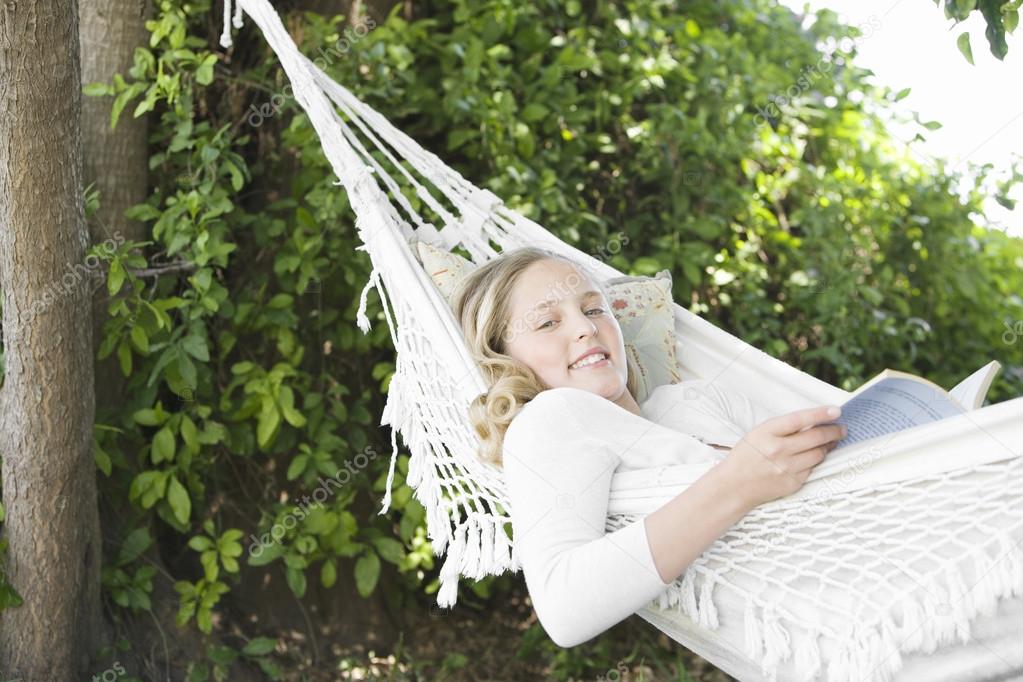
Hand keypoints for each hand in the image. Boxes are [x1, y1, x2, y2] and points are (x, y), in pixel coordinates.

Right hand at [718, 405, 846, 509]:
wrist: (735, 485)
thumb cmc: (747, 455)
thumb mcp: (759, 433)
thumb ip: (784, 427)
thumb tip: (814, 421)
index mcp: (767, 433)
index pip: (799, 419)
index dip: (820, 414)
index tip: (836, 411)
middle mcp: (777, 450)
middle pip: (815, 437)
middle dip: (833, 431)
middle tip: (842, 428)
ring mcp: (786, 468)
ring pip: (819, 454)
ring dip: (828, 446)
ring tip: (832, 441)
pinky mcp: (793, 483)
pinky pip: (813, 469)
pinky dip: (816, 461)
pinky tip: (816, 455)